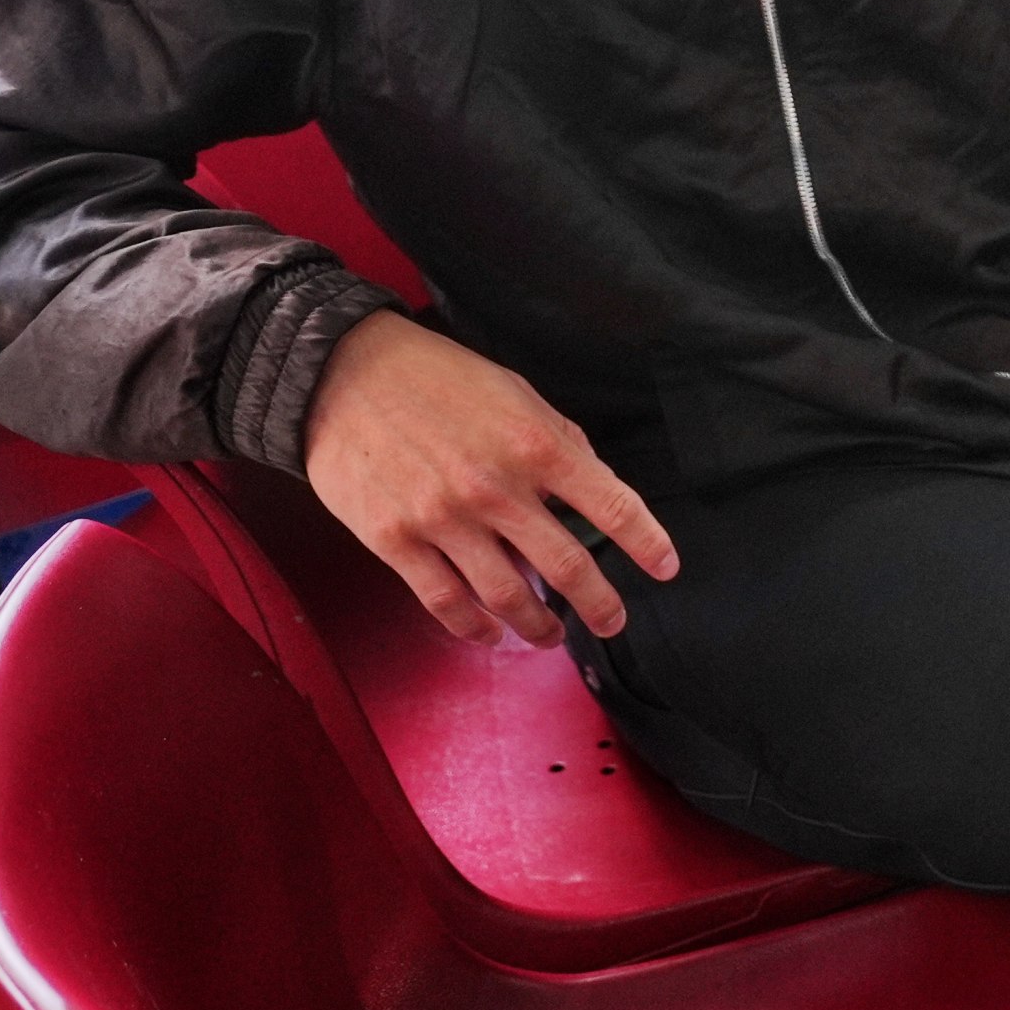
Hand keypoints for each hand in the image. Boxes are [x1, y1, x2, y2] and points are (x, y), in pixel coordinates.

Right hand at [301, 310, 679, 648]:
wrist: (344, 374)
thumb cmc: (438, 379)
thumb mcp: (518, 393)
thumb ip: (560, 442)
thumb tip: (596, 486)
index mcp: (536, 444)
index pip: (611, 506)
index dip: (646, 544)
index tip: (665, 569)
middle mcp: (496, 487)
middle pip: (566, 566)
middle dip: (599, 604)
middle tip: (612, 621)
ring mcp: (443, 519)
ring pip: (507, 595)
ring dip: (538, 625)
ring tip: (551, 635)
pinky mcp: (395, 541)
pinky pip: (446, 602)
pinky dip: (475, 628)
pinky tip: (491, 633)